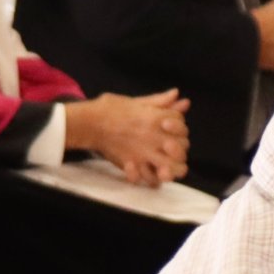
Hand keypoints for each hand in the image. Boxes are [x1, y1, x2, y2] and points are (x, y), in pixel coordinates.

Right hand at [63, 90, 188, 185]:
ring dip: (173, 168)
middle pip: (183, 145)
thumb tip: (177, 94)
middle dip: (180, 147)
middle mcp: (155, 136)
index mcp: (157, 118)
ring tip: (165, 168)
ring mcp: (146, 152)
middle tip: (169, 148)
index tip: (168, 127)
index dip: (179, 127)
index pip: (182, 125)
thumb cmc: (111, 109)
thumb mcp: (137, 101)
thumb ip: (159, 101)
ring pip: (174, 167)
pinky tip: (151, 173)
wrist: (90, 123)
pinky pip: (152, 179)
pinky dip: (154, 179)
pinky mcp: (135, 165)